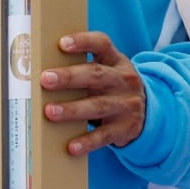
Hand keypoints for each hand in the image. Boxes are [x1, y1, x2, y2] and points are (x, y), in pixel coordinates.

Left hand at [40, 31, 144, 155]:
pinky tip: (70, 146)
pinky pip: (104, 136)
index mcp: (116, 61)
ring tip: (50, 111)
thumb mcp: (107, 71)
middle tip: (45, 79)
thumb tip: (41, 70)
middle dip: (69, 77)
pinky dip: (87, 141)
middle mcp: (124, 80)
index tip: (62, 43)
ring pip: (98, 105)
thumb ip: (83, 68)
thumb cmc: (112, 87)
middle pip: (96, 75)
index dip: (83, 41)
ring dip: (72, 109)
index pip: (102, 44)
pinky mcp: (126, 128)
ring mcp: (127, 104)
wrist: (148, 113)